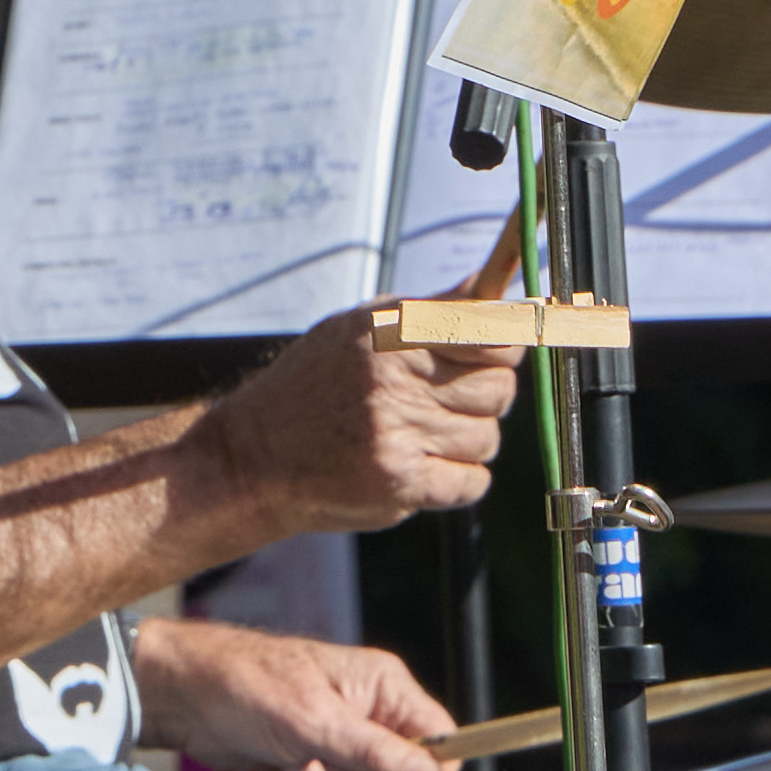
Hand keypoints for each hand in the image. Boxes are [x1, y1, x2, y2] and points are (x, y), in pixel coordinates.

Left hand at [135, 618, 466, 770]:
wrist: (186, 695)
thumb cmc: (246, 684)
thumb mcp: (314, 721)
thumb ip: (375, 753)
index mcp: (385, 687)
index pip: (442, 743)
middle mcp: (372, 713)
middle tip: (319, 764)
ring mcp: (343, 740)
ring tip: (290, 761)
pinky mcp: (316, 763)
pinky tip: (276, 769)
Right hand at [183, 314, 515, 540]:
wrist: (256, 456)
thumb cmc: (313, 383)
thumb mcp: (359, 327)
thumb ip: (432, 309)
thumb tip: (495, 285)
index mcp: (387, 335)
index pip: (490, 333)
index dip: (511, 338)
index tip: (514, 339)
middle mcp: (393, 384)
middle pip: (499, 386)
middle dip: (488, 388)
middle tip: (453, 390)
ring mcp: (398, 438)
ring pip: (488, 436)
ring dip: (469, 435)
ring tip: (424, 427)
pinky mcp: (401, 486)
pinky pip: (474, 480)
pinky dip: (460, 475)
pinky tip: (425, 460)